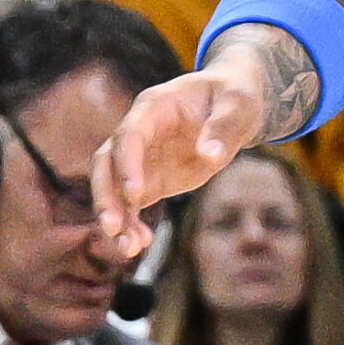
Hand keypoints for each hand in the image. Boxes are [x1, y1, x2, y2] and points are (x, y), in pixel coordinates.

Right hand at [90, 51, 270, 258]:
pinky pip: (131, 204)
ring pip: (113, 188)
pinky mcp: (149, 179)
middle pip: (106, 163)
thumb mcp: (238, 104)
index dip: (127, 164)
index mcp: (154, 107)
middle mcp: (138, 133)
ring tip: (127, 248)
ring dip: (116, 217)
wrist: (232, 106)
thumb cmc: (233, 96)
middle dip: (106, 196)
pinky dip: (132, 224)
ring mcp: (141, 158)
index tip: (135, 193)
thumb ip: (223, 127)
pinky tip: (139, 245)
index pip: (129, 135)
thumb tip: (209, 155)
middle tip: (112, 227)